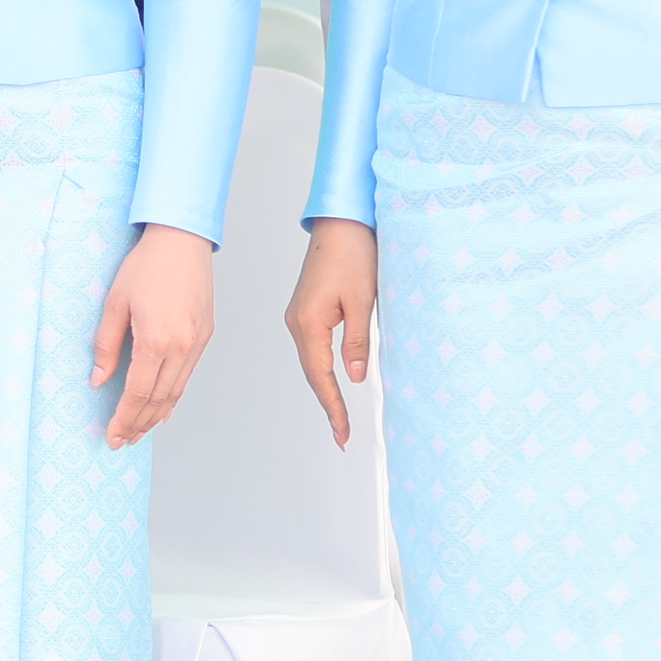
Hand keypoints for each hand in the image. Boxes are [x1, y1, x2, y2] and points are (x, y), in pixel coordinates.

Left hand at [93, 225, 214, 448]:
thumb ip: (106, 345)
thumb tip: (99, 380)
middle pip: (159, 399)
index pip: (138, 393)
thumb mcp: (114, 303)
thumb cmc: (144, 268)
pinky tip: (163, 407)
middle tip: (122, 441)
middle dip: (139, 424)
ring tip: (139, 431)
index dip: (124, 418)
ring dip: (157, 415)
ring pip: (177, 391)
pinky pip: (187, 376)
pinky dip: (173, 396)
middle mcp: (181, 348)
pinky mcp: (204, 337)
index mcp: (156, 341)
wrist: (181, 242)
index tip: (112, 435)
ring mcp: (196, 344)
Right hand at [283, 221, 375, 446]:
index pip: (320, 376)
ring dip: (325, 389)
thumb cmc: (354, 256)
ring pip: (311, 362)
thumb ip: (357, 341)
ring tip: (339, 417)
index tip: (343, 433)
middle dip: (327, 405)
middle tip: (342, 435)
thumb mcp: (363, 301)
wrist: (342, 224)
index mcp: (308, 323)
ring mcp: (299, 316)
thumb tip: (354, 377)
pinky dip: (322, 369)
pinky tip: (332, 381)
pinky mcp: (307, 310)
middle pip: (311, 373)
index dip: (333, 407)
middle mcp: (296, 322)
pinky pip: (313, 348)